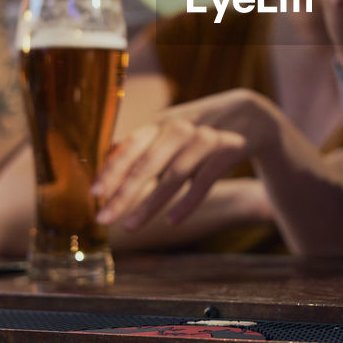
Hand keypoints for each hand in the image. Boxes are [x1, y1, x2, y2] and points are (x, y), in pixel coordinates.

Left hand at [93, 90, 275, 231]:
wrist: (249, 116)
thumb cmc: (199, 126)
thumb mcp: (169, 127)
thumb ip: (141, 141)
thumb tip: (106, 154)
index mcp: (161, 122)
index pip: (131, 147)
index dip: (112, 170)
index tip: (94, 194)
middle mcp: (181, 128)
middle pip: (148, 164)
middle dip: (123, 194)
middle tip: (103, 219)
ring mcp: (205, 139)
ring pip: (174, 176)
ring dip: (150, 204)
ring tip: (130, 226)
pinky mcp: (227, 151)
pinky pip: (203, 182)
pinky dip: (187, 203)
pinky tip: (172, 221)